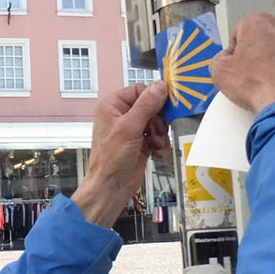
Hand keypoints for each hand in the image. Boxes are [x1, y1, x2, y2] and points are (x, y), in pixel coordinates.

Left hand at [72, 82, 170, 226]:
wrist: (111, 187)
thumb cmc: (110, 159)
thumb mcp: (130, 127)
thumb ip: (146, 105)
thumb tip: (160, 86)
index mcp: (112, 106)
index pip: (139, 90)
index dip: (153, 98)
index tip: (164, 107)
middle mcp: (121, 116)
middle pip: (152, 106)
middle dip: (158, 120)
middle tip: (156, 131)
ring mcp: (132, 130)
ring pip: (157, 122)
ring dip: (160, 134)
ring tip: (155, 144)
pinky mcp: (141, 143)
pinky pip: (158, 136)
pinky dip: (160, 144)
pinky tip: (157, 152)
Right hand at [210, 13, 274, 112]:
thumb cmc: (260, 86)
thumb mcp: (219, 72)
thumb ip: (218, 59)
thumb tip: (223, 60)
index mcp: (258, 23)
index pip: (240, 32)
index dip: (236, 51)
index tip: (237, 64)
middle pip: (265, 37)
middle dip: (259, 52)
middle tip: (253, 73)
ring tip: (270, 81)